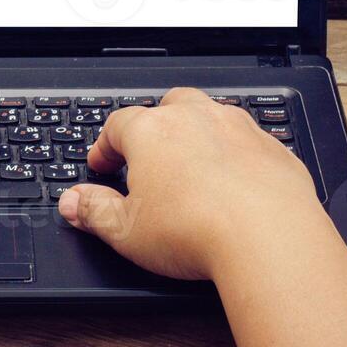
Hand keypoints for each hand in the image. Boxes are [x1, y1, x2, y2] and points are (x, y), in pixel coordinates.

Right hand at [57, 87, 320, 280]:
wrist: (268, 237)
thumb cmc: (196, 231)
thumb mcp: (127, 232)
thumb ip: (95, 212)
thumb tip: (73, 203)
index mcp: (151, 132)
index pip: (117, 126)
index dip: (105, 146)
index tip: (102, 165)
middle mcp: (195, 118)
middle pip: (167, 108)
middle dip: (155, 129)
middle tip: (148, 160)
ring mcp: (238, 128)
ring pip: (211, 116)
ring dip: (198, 135)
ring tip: (192, 169)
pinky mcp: (272, 147)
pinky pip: (247, 141)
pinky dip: (236, 156)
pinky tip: (233, 184)